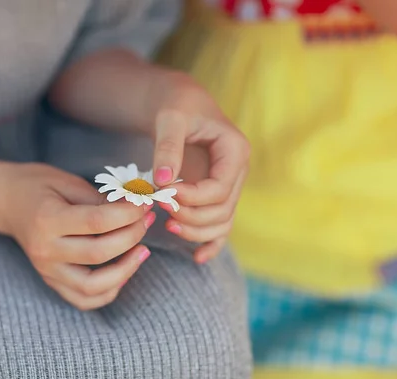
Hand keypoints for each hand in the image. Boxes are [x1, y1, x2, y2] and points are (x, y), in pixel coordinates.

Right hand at [0, 163, 154, 309]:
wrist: (5, 201)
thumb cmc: (37, 186)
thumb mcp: (67, 181)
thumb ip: (100, 199)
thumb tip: (135, 210)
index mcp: (47, 219)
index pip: (98, 222)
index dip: (128, 213)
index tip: (144, 204)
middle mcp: (45, 249)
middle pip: (99, 253)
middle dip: (132, 236)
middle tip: (146, 220)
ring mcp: (46, 270)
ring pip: (93, 286)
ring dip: (126, 270)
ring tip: (142, 250)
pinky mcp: (51, 281)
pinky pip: (83, 299)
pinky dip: (108, 291)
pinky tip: (123, 272)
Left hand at [151, 74, 249, 263]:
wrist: (179, 103)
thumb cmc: (176, 105)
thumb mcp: (169, 119)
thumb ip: (167, 149)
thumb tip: (162, 184)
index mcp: (235, 151)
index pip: (219, 189)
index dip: (191, 198)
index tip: (162, 193)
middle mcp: (237, 172)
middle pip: (222, 211)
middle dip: (190, 216)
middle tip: (159, 206)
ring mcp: (229, 186)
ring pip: (222, 223)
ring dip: (196, 231)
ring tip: (166, 225)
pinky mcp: (216, 196)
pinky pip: (220, 226)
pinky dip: (210, 243)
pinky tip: (197, 258)